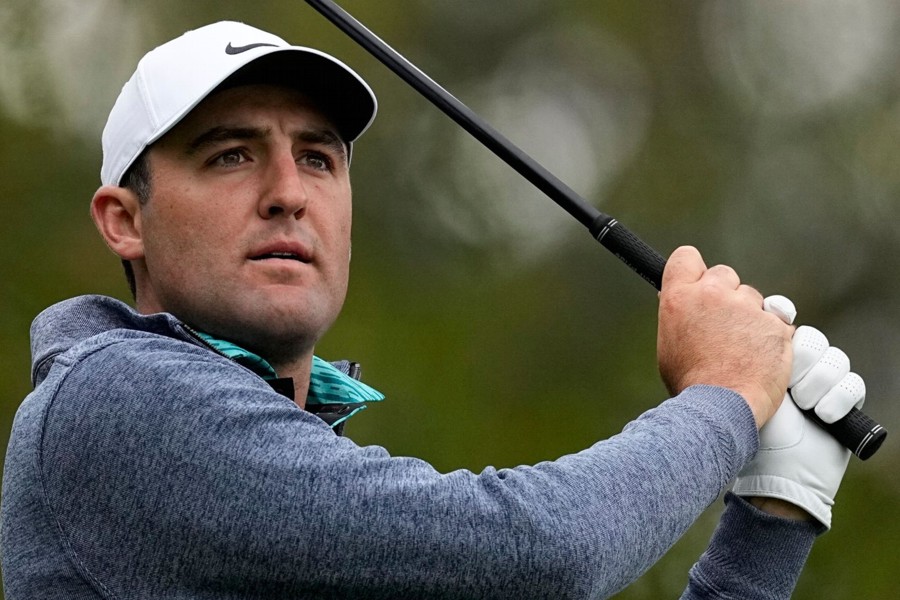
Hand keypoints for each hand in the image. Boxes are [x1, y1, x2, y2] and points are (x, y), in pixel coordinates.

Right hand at [657, 246, 793, 426]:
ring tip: (741, 350)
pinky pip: (775, 322)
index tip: (698, 282)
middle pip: (724, 274)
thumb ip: (678, 315)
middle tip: (723, 325)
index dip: (693, 269)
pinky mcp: (775, 323)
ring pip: (753, 298)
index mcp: (679, 296)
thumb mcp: (669, 344)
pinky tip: (759, 359)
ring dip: (750, 317)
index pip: (686, 257)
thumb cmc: (691, 382)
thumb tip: (680, 300)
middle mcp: (712, 293)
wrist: (720, 407)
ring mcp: (747, 307)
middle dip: (726, 294)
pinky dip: (770, 337)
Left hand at [733, 325, 864, 528]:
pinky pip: (854, 385)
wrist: (775, 472)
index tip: (779, 315)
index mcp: (764, 359)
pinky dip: (839, 398)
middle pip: (812, 339)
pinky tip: (823, 415)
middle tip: (787, 384)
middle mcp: (793, 369)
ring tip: (803, 404)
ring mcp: (820, 386)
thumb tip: (743, 318)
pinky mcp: (844, 405)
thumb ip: (742, 356)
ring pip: (835, 359)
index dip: (781, 314)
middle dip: (802, 357)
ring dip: (819, 380)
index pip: (780, 321)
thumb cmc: (750, 431)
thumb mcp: (741, 389)